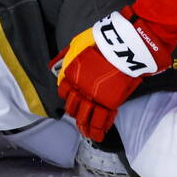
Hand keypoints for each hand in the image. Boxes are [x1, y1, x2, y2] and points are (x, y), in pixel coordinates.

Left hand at [56, 12, 174, 141]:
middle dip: (76, 114)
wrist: (121, 45)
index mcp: (71, 75)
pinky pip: (103, 119)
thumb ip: (66, 55)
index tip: (73, 100)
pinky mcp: (110, 102)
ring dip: (86, 126)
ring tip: (88, 132)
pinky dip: (100, 128)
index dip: (68, 97)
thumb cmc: (101, 41)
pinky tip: (99, 135)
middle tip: (80, 118)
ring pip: (86, 117)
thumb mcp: (77, 43)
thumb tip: (55, 65)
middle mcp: (79, 89)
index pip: (64, 92)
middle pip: (73, 108)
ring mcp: (94, 97)